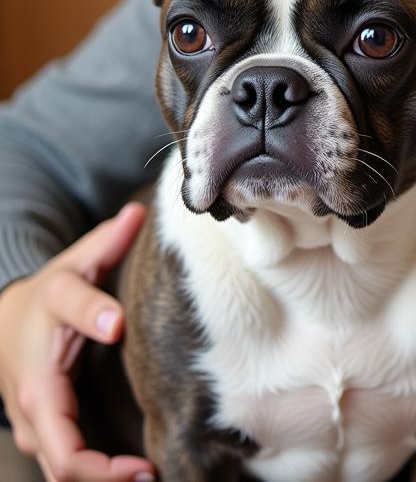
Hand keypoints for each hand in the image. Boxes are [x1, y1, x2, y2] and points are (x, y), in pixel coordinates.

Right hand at [0, 203, 155, 481]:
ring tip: (147, 477)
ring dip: (99, 477)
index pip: (67, 307)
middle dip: (96, 460)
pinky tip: (136, 478)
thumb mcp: (79, 262)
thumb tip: (138, 214)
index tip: (117, 322)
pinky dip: (95, 478)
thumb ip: (109, 242)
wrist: (7, 321)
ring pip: (59, 461)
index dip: (91, 313)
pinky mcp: (41, 433)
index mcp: (50, 314)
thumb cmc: (53, 291)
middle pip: (55, 432)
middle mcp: (34, 381)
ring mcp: (33, 415)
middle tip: (142, 467)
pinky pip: (65, 465)